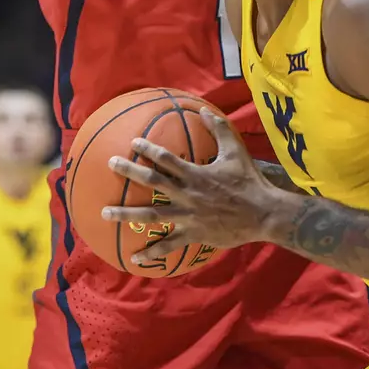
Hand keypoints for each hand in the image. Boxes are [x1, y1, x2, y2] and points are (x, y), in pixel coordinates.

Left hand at [102, 110, 280, 264]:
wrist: (263, 213)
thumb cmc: (249, 180)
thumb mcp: (236, 151)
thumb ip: (219, 129)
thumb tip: (204, 110)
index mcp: (196, 174)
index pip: (167, 158)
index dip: (149, 149)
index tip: (133, 143)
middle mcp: (187, 194)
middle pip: (153, 182)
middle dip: (130, 172)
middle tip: (111, 164)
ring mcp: (188, 216)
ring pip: (151, 215)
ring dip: (127, 213)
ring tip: (105, 212)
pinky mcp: (193, 234)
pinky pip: (169, 245)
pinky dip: (152, 252)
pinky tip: (134, 258)